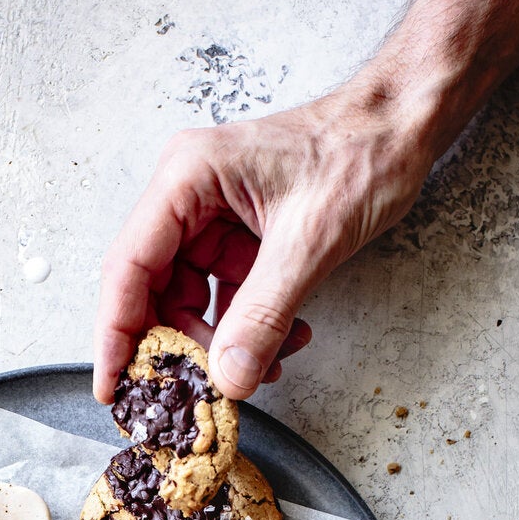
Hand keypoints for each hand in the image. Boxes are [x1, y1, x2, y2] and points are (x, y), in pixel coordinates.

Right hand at [94, 88, 432, 403]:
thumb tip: (226, 377)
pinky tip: (282, 341)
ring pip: (190, 298)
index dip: (116, 334)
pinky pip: (224, 293)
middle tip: (192, 393)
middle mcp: (189, 193)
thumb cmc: (362, 152)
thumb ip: (262, 316)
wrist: (404, 126)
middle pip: (153, 288)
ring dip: (222, 340)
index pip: (128, 268)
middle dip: (177, 345)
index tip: (113, 385)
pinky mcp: (239, 232)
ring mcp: (213, 213)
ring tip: (266, 363)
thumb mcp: (310, 243)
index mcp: (188, 177)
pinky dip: (248, 325)